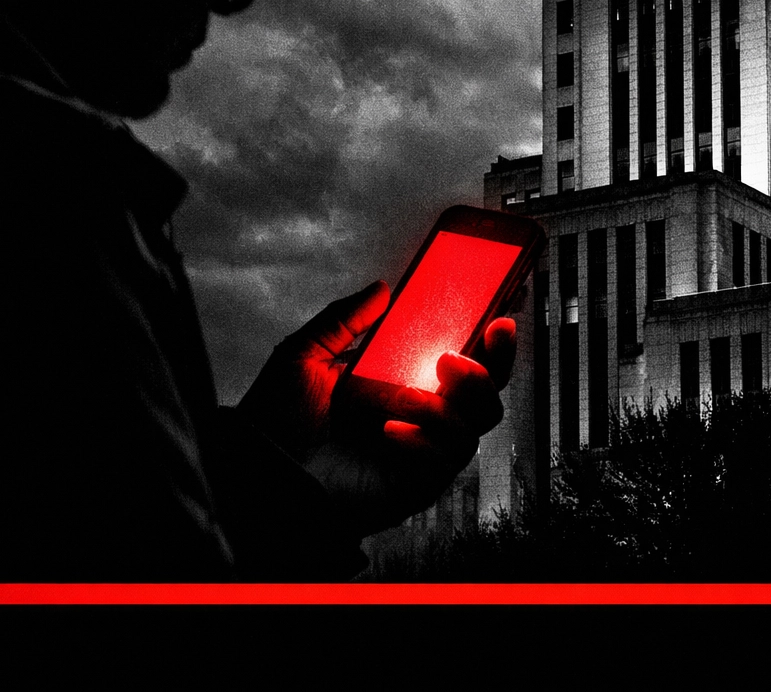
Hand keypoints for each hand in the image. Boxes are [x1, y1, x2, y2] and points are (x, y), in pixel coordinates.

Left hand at [238, 280, 516, 535]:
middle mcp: (421, 411)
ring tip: (428, 385)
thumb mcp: (304, 356)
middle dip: (497, 358)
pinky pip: (450, 455)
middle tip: (485, 335)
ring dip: (461, 396)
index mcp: (400, 379)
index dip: (488, 332)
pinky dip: (427, 437)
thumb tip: (381, 289)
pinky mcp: (421, 480)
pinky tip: (391, 431)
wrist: (264, 473)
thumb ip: (342, 320)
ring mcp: (425, 446)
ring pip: (480, 418)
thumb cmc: (278, 420)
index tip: (506, 299)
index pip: (461, 353)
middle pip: (488, 386)